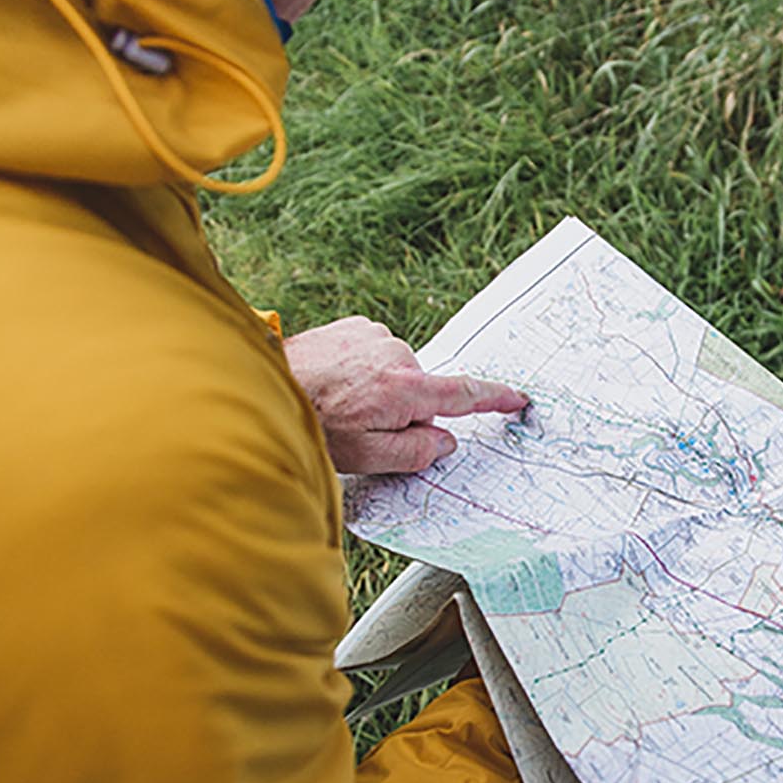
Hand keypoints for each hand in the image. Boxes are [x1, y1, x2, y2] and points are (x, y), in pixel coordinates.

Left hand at [282, 315, 527, 473]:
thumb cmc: (312, 423)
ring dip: (380, 389)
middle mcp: (396, 355)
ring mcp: (374, 336)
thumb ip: (415, 452)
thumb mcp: (367, 457)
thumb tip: (444, 442)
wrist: (265, 382)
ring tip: (341, 402)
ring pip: (395, 372)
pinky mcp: (355, 326)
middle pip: (421, 390)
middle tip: (365, 428)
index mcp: (405, 389)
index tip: (517, 398)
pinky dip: (363, 369)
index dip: (494, 398)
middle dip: (404, 411)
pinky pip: (374, 353)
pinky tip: (335, 381)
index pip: (463, 394)